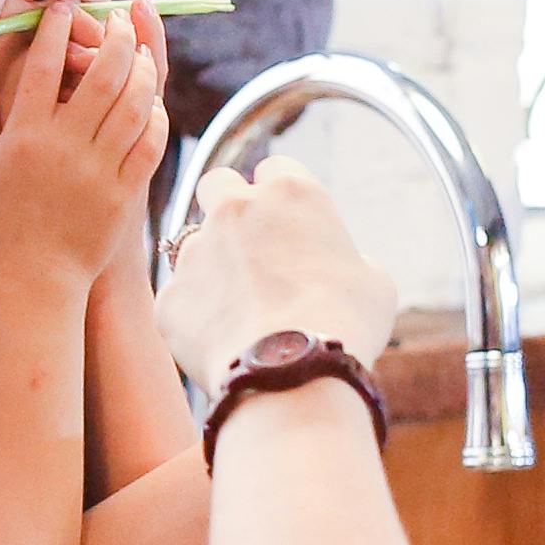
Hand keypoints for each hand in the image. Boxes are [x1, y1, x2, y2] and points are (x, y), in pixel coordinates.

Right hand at [0, 1, 168, 292]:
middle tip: (118, 21)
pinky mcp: (125, 192)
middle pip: (103, 74)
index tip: (66, 9)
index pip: (45, 66)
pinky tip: (151, 101)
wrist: (33, 279)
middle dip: (115, 38)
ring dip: (142, 70)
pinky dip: (154, 115)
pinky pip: (149, 142)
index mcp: (24, 136)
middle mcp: (64, 147)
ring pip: (133, 103)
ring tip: (141, 53)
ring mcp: (99, 169)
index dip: (58, 29)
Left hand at [158, 162, 399, 394]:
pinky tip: (225, 344)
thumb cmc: (345, 325)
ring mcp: (195, 251)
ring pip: (193, 245)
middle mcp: (235, 210)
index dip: (281, 195)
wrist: (293, 375)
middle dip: (227, 206)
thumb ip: (349, 259)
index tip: (288, 222)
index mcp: (290, 194)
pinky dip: (198, 317)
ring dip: (212, 266)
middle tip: (247, 244)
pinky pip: (181, 300)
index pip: (276, 169)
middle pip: (216, 183)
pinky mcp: (170, 296)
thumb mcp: (374, 283)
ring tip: (241, 311)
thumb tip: (340, 268)